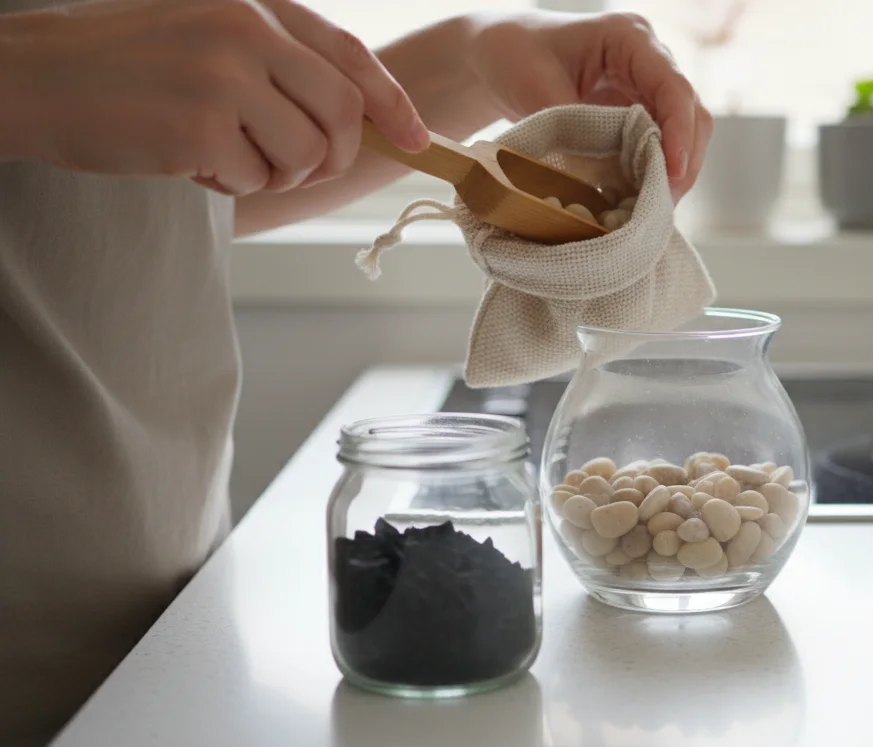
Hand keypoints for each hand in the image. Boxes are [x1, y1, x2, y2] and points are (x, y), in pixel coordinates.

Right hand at [0, 0, 428, 194]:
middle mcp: (247, 32)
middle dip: (329, 156)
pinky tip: (189, 160)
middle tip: (288, 166)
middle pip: (342, 116)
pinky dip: (230, 183)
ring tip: (224, 154)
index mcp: (255, 7)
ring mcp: (224, 77)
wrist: (36, 76)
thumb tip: (357, 116)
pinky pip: (256, 179)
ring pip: (305, 154)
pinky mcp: (200, 127)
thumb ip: (278, 61)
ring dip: (275, 173)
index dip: (391, 104)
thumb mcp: (210, 36)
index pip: (351, 57)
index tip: (415, 139)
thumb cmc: (127, 65)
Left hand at [390, 11, 712, 200]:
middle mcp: (648, 59)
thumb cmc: (514, 56)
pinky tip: (638, 199)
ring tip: (651, 209)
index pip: (672, 87)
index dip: (679, 133)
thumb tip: (595, 182)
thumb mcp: (535, 89)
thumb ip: (572, 130)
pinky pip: (661, 145)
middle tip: (663, 206)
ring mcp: (647, 86)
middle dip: (683, 162)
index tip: (671, 174)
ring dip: (673, 173)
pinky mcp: (638, 111)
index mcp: (629, 37)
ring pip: (684, 134)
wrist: (498, 56)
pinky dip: (654, 173)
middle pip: (691, 113)